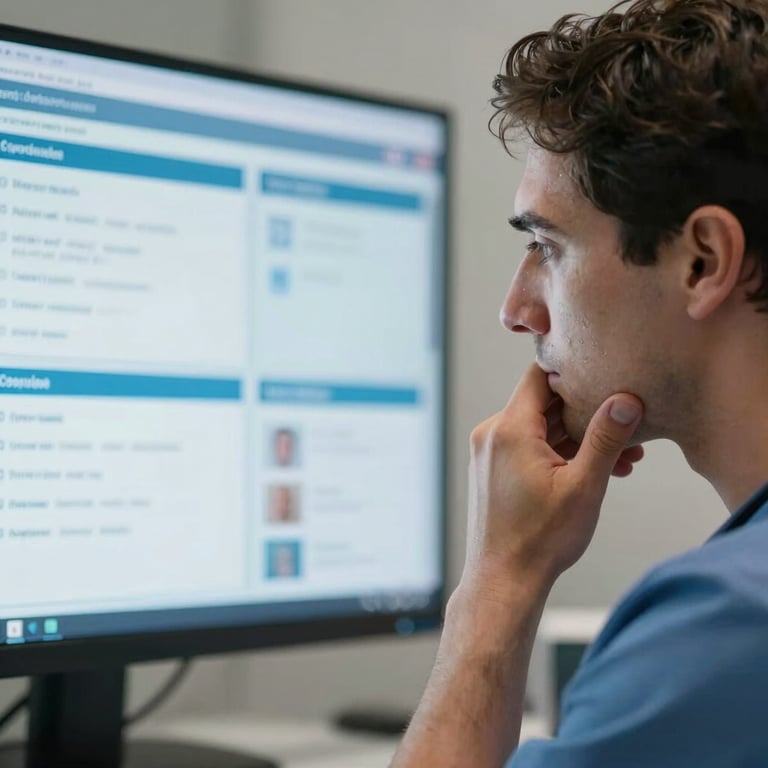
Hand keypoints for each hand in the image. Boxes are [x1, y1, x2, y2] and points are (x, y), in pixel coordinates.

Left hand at [462, 364, 643, 596]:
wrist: (503, 581)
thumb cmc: (540, 540)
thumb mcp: (584, 486)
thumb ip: (605, 438)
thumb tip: (627, 399)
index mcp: (509, 429)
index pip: (541, 375)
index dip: (576, 373)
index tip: (609, 379)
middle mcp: (492, 433)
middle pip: (545, 403)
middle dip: (588, 414)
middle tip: (631, 433)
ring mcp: (490, 452)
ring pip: (541, 428)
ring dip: (579, 438)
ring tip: (624, 459)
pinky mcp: (493, 470)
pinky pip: (529, 447)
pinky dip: (560, 453)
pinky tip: (596, 471)